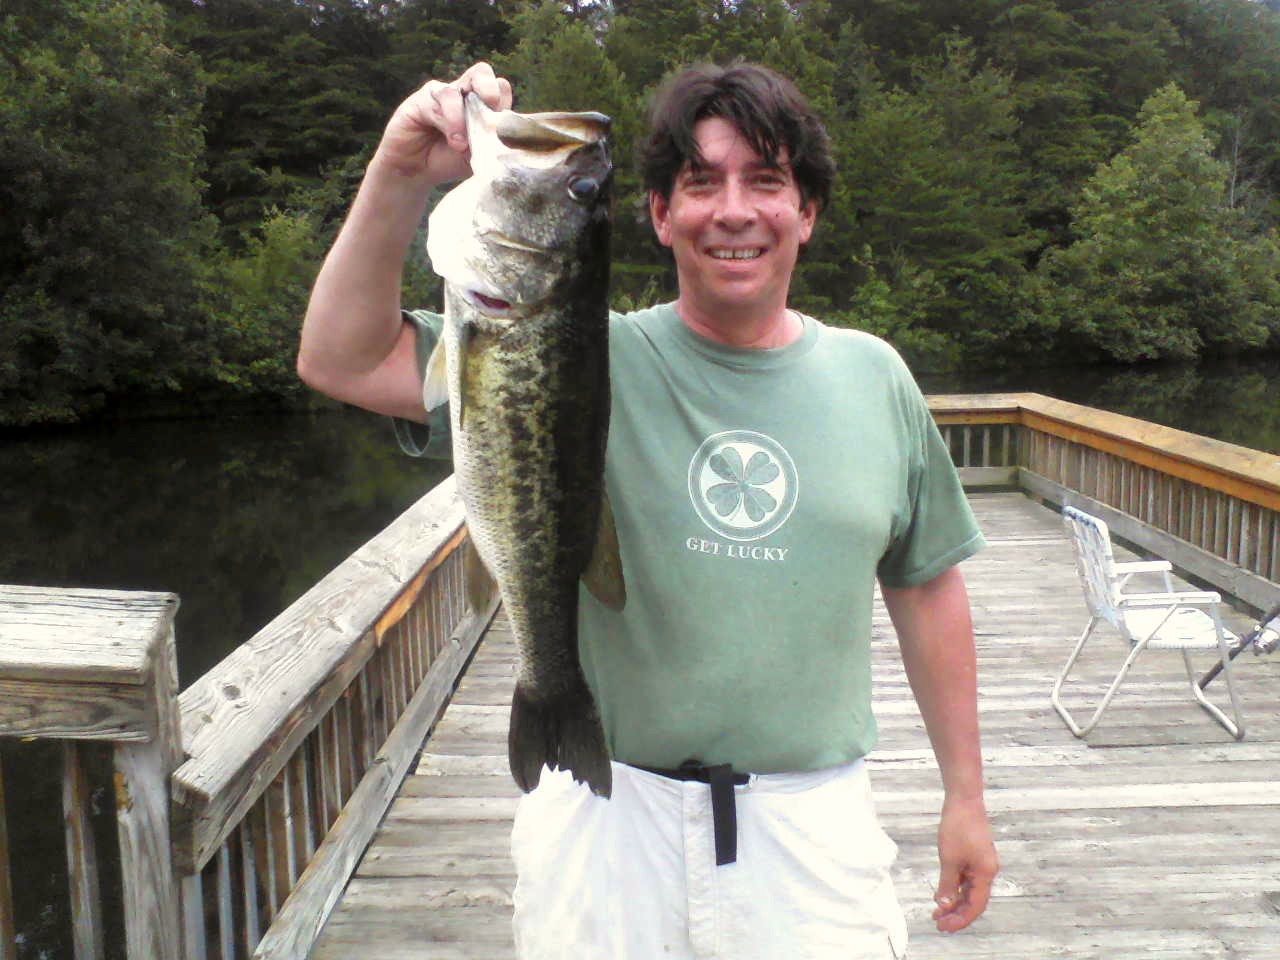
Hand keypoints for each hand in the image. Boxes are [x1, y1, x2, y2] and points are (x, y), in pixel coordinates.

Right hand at [375, 61, 512, 182]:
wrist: (415, 172)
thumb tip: (505, 135)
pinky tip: (454, 141)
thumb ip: (491, 142)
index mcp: (480, 104)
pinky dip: (451, 121)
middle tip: (492, 106)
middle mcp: (462, 93)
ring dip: (466, 116)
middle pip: (481, 72)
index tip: (503, 130)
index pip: (500, 88)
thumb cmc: (448, 161)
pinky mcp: (421, 100)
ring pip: (460, 86)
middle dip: (490, 87)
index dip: (504, 105)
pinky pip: (440, 100)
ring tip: (463, 145)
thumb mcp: (477, 155)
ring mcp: (441, 94)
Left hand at [931, 795, 997, 932]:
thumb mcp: (949, 859)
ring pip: (968, 890)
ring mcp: (980, 863)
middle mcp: (987, 871)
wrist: (964, 801)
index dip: (961, 919)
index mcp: (985, 874)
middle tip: (938, 924)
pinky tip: (941, 893)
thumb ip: (947, 885)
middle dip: (956, 914)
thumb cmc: (958, 828)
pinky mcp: (973, 856)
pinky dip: (954, 888)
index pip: (975, 906)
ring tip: (936, 912)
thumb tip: (944, 906)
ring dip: (953, 902)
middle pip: (973, 900)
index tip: (944, 927)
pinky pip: (965, 879)